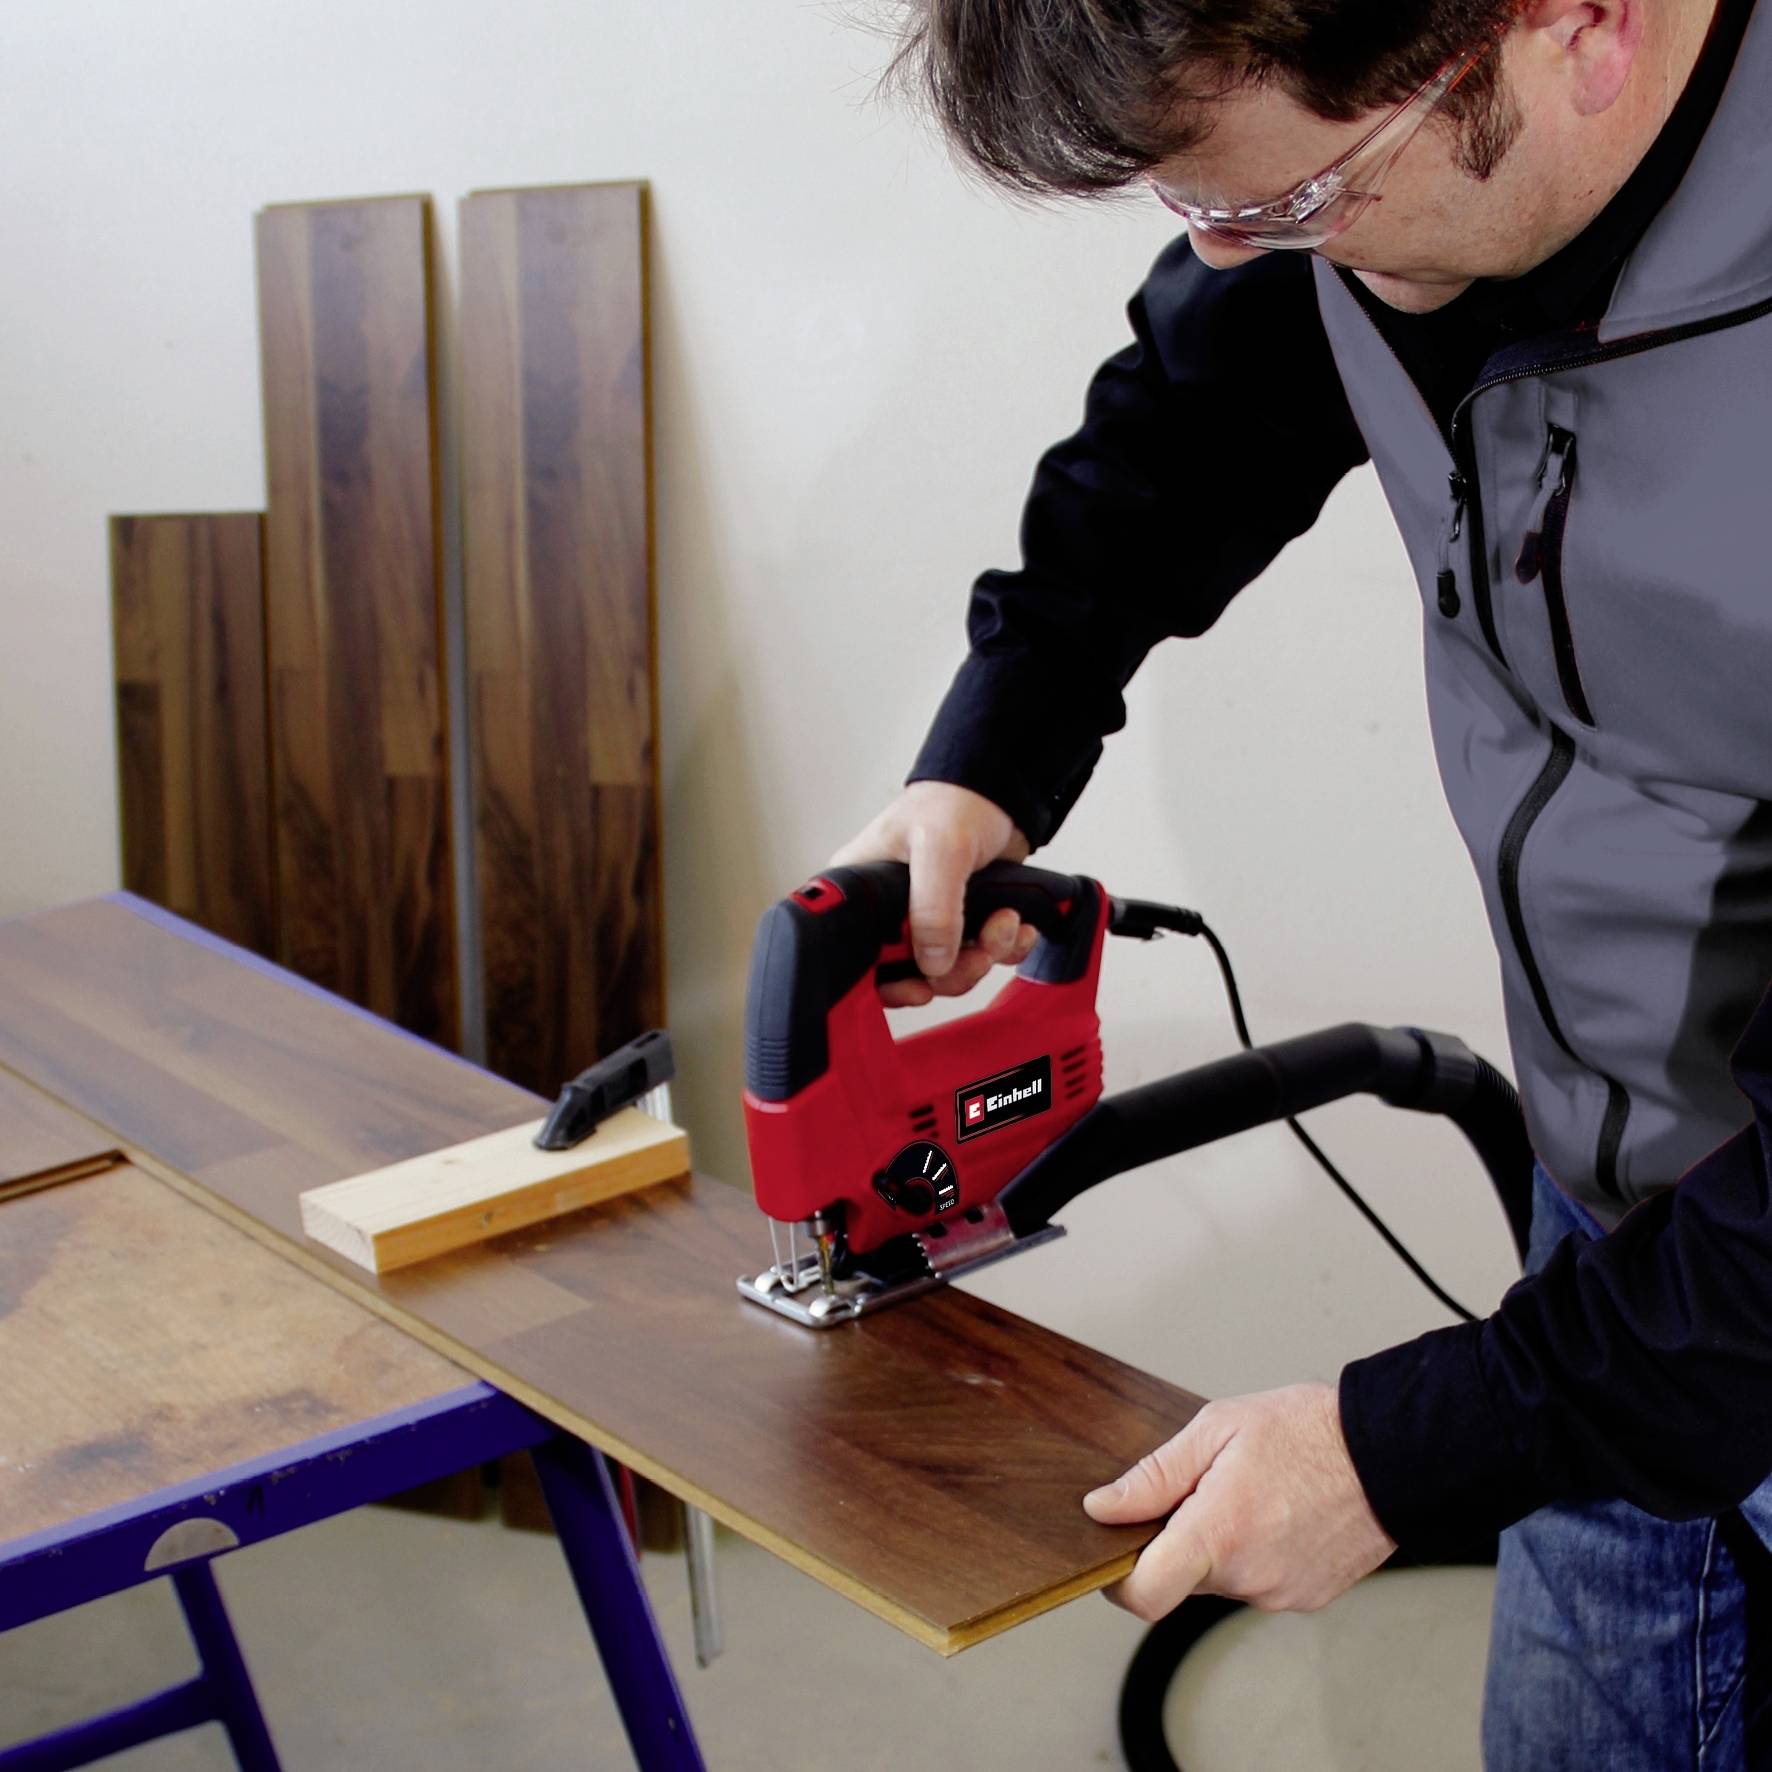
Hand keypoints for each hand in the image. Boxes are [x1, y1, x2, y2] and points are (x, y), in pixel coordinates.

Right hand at [830, 782, 1032, 1006]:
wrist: (1001, 793)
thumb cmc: (955, 801)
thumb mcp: (939, 848)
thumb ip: (932, 906)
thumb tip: (932, 963)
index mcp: (863, 891)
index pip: (859, 955)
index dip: (887, 981)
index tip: (921, 986)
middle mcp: (890, 911)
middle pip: (908, 972)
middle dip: (952, 971)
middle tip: (979, 952)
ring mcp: (927, 919)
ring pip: (949, 970)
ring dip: (985, 955)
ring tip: (1006, 923)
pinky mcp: (961, 922)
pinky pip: (980, 956)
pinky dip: (1005, 948)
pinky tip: (1017, 926)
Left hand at [1083, 1383, 1394, 1617]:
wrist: (1389, 1451)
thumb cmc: (1306, 1430)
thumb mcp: (1217, 1430)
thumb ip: (1154, 1475)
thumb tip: (1103, 1507)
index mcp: (1220, 1533)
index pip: (1144, 1594)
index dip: (1118, 1581)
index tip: (1115, 1551)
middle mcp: (1250, 1577)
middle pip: (1181, 1580)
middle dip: (1177, 1541)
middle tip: (1202, 1490)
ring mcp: (1282, 1594)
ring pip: (1221, 1580)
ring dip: (1219, 1546)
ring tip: (1250, 1494)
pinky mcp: (1308, 1598)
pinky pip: (1258, 1583)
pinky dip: (1255, 1554)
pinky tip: (1278, 1513)